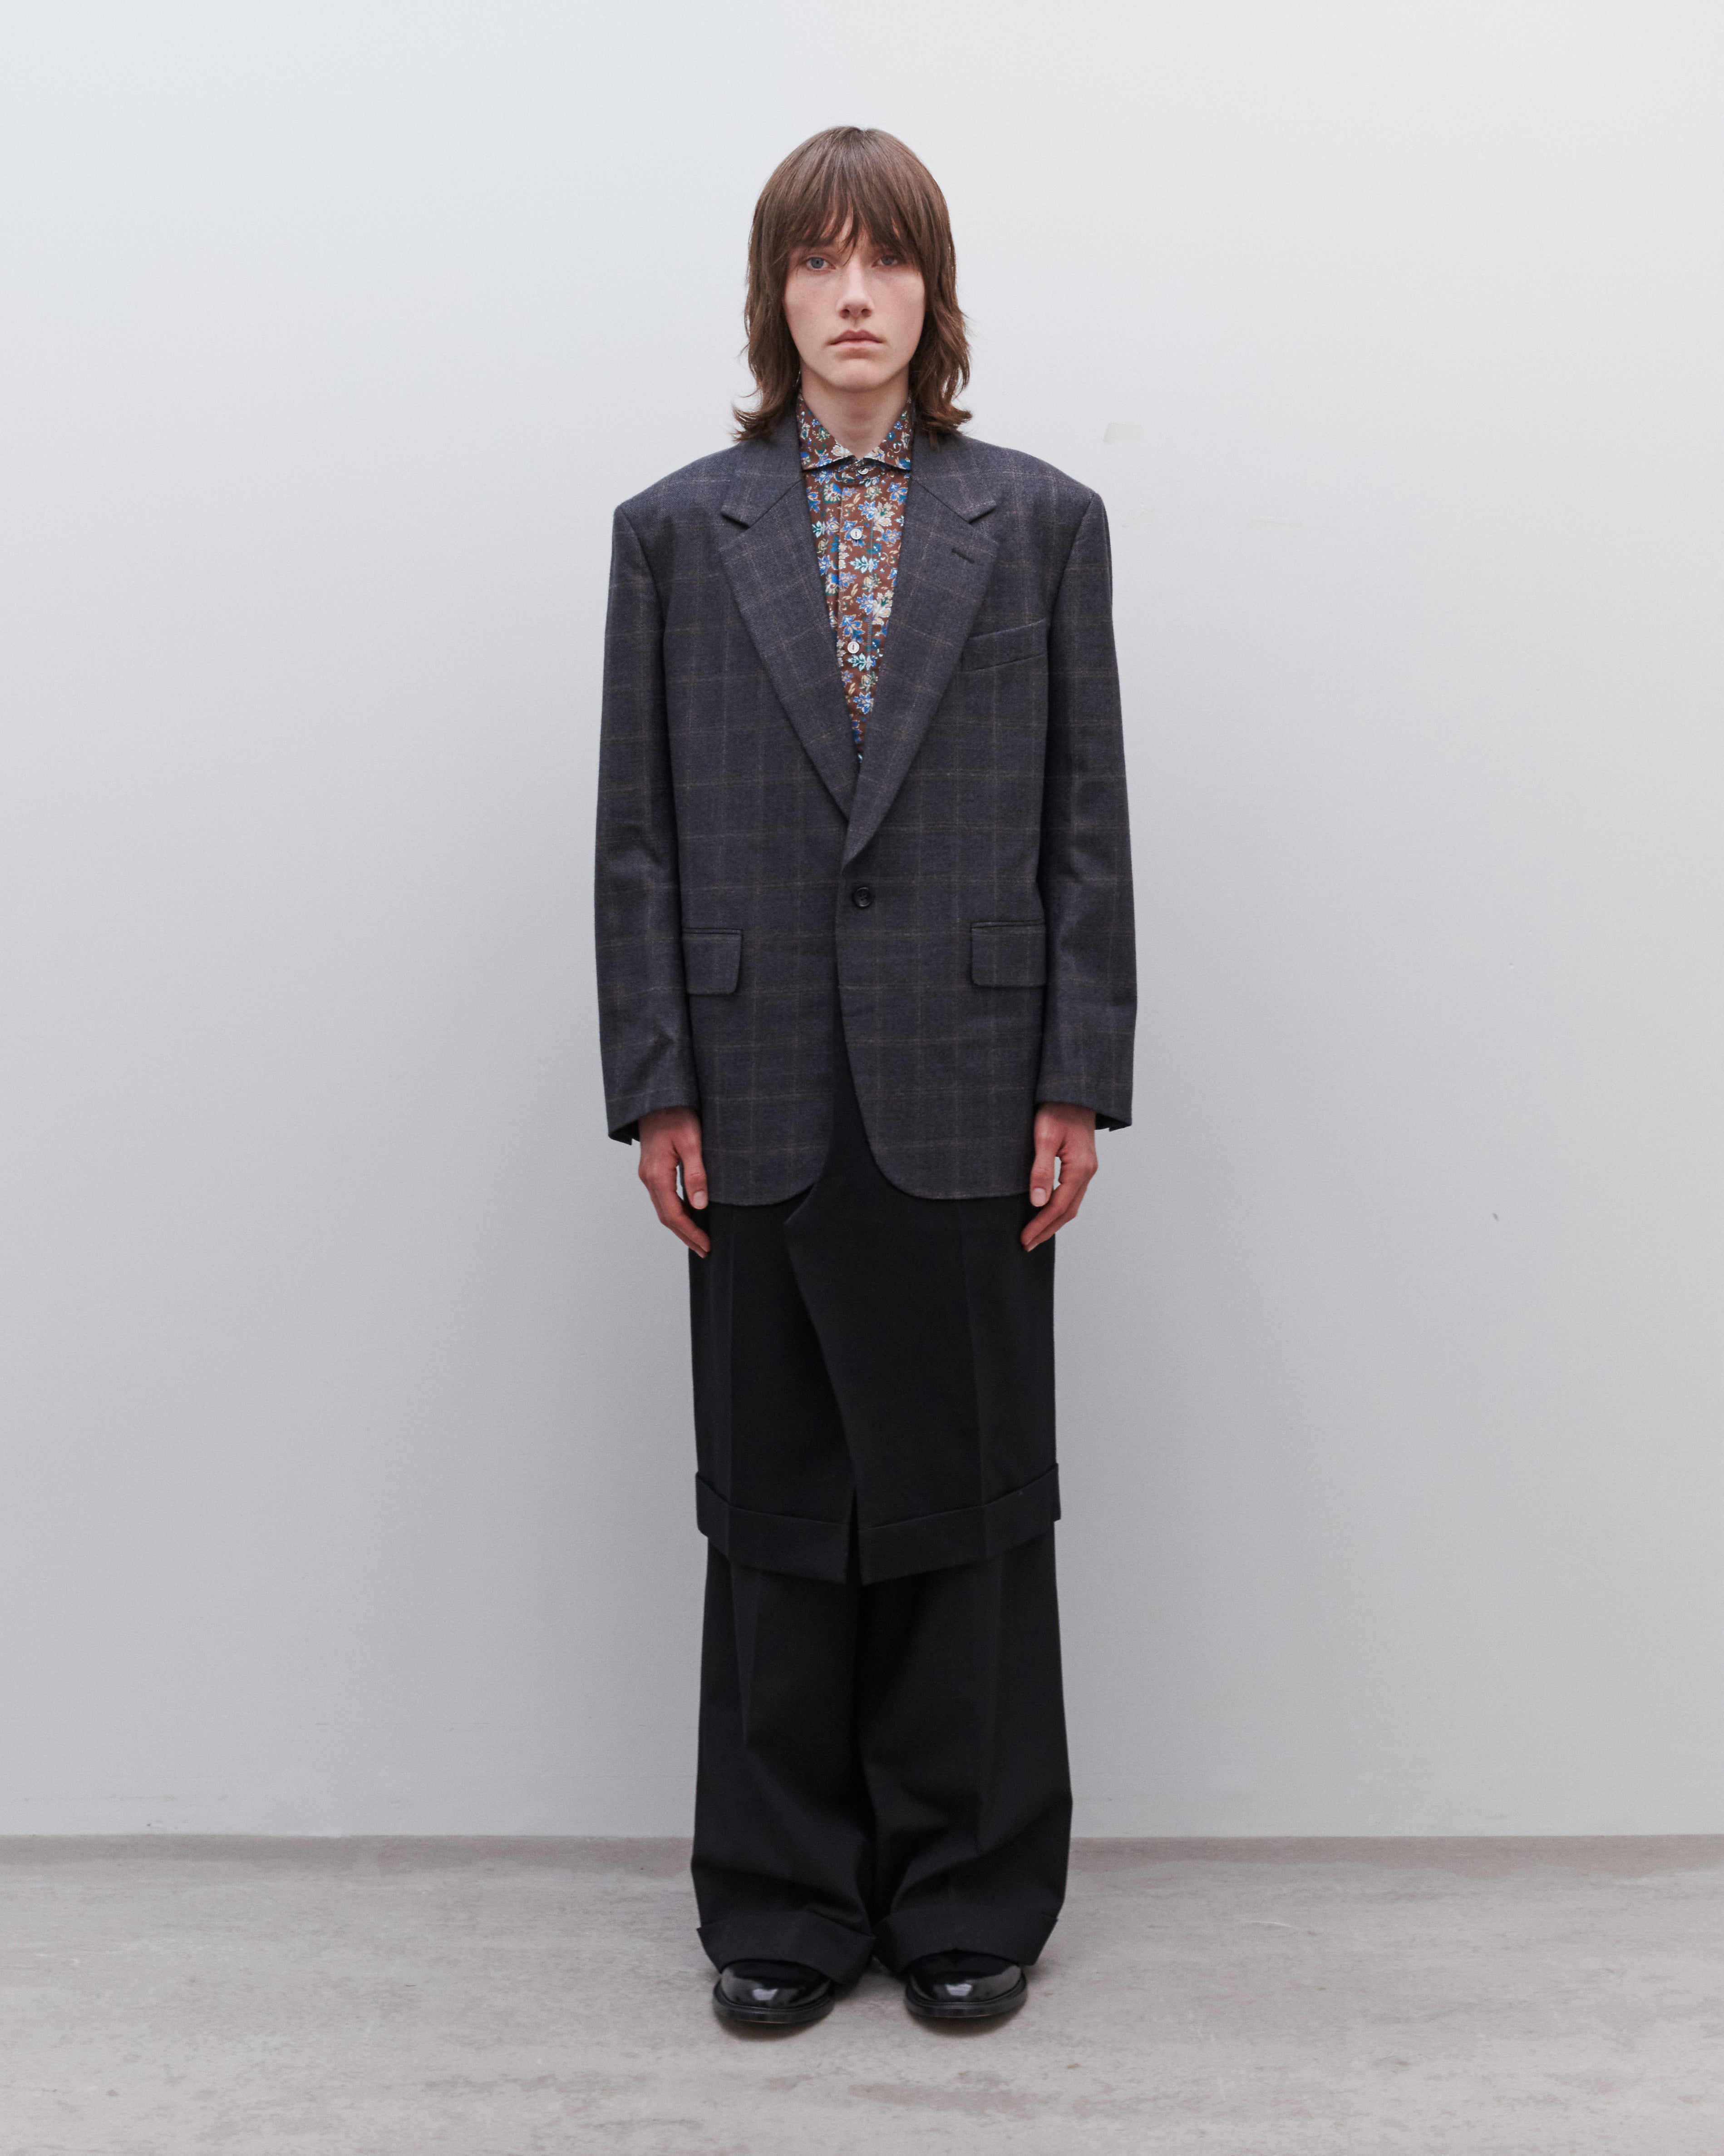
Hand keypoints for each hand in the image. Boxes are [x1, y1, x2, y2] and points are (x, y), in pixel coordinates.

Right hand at [638, 1106, 710, 1256]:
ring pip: (663, 1209)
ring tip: (698, 1239)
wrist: (657, 1097)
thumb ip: (696, 1174)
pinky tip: (688, 1214)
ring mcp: (648, 1174)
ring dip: (680, 1226)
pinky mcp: (652, 1169)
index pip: (674, 1215)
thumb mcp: (691, 1142)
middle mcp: (648, 1178)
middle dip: (686, 1236)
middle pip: (666, 1217)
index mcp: (657, 1175)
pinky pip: (662, 1197)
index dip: (691, 1233)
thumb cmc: (676, 1115)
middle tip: (704, 1250)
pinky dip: (675, 1211)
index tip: (706, 1245)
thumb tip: (700, 1206)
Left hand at [1022, 1103, 1097, 1251]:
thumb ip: (1041, 1170)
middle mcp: (1088, 1172)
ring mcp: (1087, 1168)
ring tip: (1035, 1235)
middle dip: (1047, 1230)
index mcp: (1080, 1168)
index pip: (1059, 1206)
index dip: (1041, 1225)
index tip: (1024, 1239)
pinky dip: (1060, 1208)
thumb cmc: (1057, 1109)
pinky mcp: (1082, 1164)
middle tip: (1026, 1244)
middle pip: (1068, 1211)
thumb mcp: (1044, 1137)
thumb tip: (1037, 1202)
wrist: (1075, 1090)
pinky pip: (1073, 1194)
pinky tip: (1047, 1211)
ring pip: (1072, 1204)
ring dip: (1054, 1222)